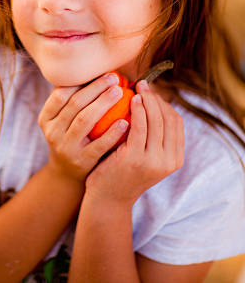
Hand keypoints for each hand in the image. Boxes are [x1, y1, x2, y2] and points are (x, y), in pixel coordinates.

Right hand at [38, 74, 129, 182]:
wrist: (67, 174)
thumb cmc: (71, 136)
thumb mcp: (62, 120)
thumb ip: (72, 99)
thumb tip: (94, 70)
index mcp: (46, 118)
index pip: (61, 94)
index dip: (81, 81)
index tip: (101, 73)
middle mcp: (52, 132)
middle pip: (75, 104)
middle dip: (96, 88)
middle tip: (115, 78)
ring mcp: (66, 148)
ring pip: (85, 120)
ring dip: (104, 103)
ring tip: (120, 92)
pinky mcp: (81, 162)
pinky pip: (98, 144)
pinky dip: (112, 132)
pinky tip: (125, 121)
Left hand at [85, 80, 183, 205]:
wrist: (108, 199)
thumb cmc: (123, 171)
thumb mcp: (146, 156)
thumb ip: (153, 137)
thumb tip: (151, 103)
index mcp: (175, 159)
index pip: (176, 122)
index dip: (165, 103)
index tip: (151, 91)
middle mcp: (169, 161)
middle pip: (168, 118)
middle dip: (157, 97)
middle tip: (144, 84)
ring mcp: (154, 161)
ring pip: (156, 120)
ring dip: (148, 100)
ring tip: (138, 87)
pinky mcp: (136, 158)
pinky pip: (140, 127)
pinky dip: (138, 110)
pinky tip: (131, 99)